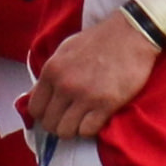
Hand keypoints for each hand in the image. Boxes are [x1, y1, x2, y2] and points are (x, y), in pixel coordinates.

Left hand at [25, 9, 160, 141]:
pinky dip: (91, 129)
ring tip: (84, 120)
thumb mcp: (66, 50)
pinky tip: (97, 118)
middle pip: (49, 124)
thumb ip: (52, 73)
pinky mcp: (106, 104)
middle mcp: (64, 85)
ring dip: (74, 129)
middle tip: (71, 119)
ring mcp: (85, 96)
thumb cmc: (100, 40)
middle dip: (59, 124)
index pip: (34, 109)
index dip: (44, 115)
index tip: (54, 114)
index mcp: (52, 70)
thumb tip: (39, 94)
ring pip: (66, 131)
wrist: (131, 34)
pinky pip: (87, 131)